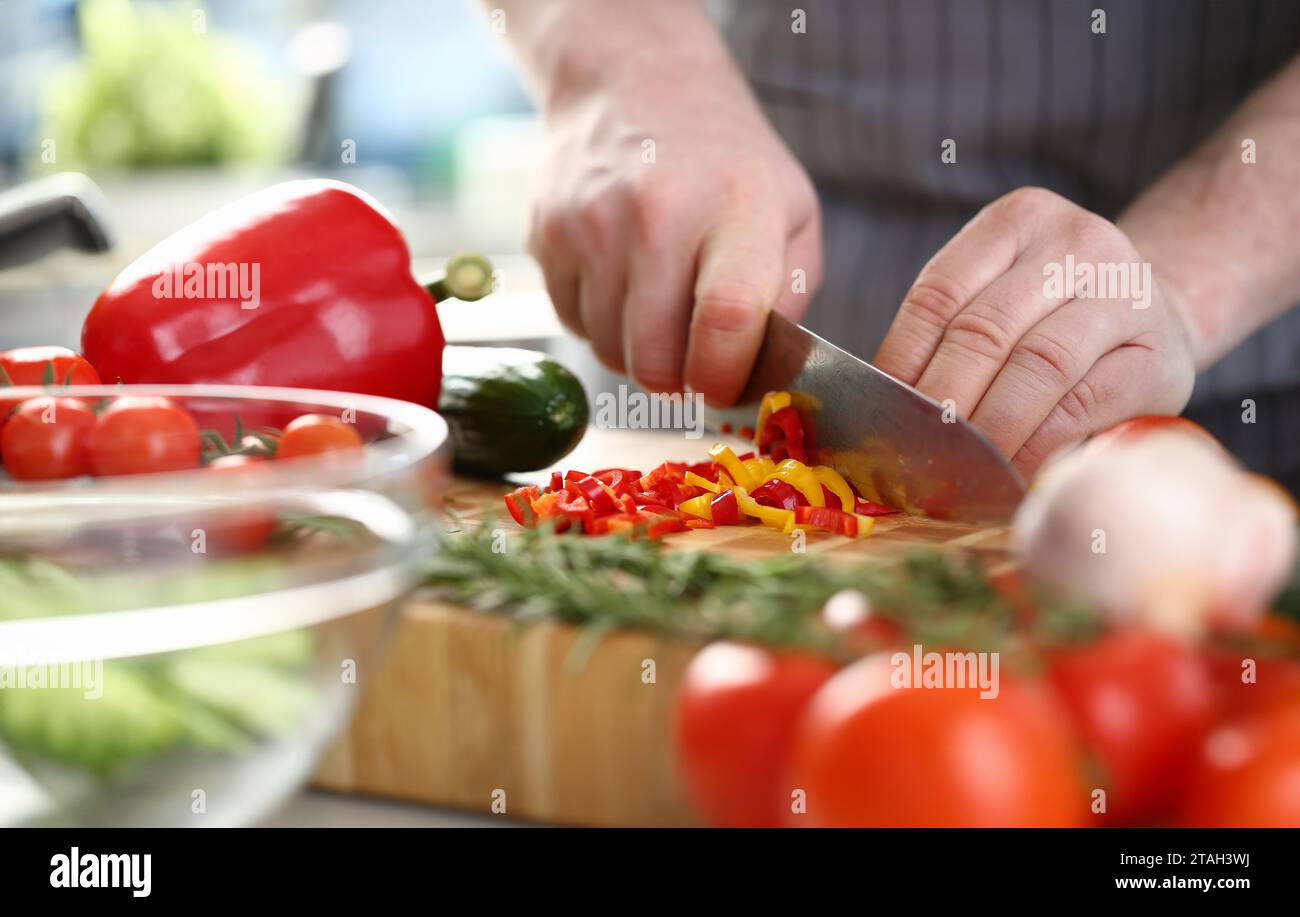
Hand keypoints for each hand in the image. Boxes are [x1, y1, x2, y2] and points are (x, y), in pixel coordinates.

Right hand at [528, 47, 820, 402]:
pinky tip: (623, 281)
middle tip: (695, 355)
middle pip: (655, 359)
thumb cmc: (727, 164)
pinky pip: (572, 325)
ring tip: (661, 305)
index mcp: (735, 209)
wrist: (634, 84)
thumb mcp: (791, 213)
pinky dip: (601, 322)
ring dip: (639, 351)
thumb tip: (756, 376)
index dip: (724, 377)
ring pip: (610, 353)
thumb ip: (788, 300)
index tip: (725, 384)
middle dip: (680, 378)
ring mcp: (591, 226)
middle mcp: (656, 215)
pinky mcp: (547, 236)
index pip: (725, 320)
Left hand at [874, 187, 1196, 477]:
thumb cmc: (1052, 317)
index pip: (940, 292)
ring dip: (989, 429)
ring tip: (956, 472)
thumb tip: (880, 407)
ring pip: (1037, 366)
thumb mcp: (1000, 294)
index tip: (879, 414)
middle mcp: (1077, 243)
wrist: (1156, 320)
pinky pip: (1084, 405)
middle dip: (942, 402)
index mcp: (1018, 219)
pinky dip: (1038, 446)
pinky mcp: (1158, 356)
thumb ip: (948, 332)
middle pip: (985, 330)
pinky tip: (1010, 474)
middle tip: (913, 453)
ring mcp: (1127, 293)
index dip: (902, 360)